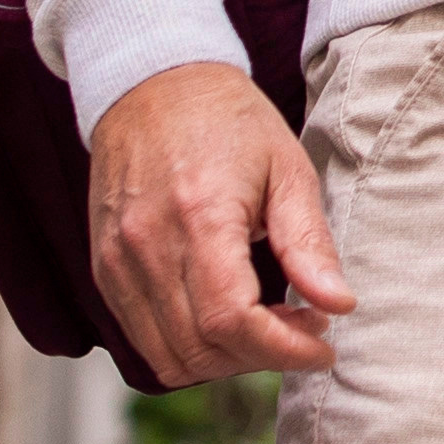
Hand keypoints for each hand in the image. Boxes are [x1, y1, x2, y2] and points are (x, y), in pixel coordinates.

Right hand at [86, 62, 352, 379]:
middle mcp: (148, 245)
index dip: (283, 350)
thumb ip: (309, 242)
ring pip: (167, 355)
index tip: (322, 347)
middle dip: (261, 357)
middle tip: (303, 328)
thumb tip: (338, 304)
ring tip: (266, 326)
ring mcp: (117, 260)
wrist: (152, 83)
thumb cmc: (228, 120)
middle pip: (200, 348)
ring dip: (224, 360)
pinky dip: (187, 346)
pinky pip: (141, 337)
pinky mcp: (104, 267)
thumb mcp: (287, 168)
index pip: (231, 321)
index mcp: (199, 216)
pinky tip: (224, 317)